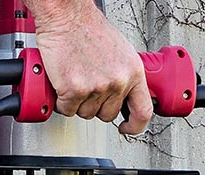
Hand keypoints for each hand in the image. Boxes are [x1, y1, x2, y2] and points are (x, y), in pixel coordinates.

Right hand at [25, 0, 152, 133]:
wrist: (67, 16)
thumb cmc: (89, 28)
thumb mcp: (121, 51)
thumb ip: (125, 74)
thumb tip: (124, 93)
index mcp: (133, 72)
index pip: (143, 111)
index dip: (135, 125)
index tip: (126, 127)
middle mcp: (118, 81)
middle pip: (107, 115)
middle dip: (96, 106)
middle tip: (88, 88)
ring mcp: (97, 87)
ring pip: (86, 113)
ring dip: (77, 103)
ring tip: (75, 80)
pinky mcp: (74, 90)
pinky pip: (67, 109)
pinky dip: (62, 101)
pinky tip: (63, 84)